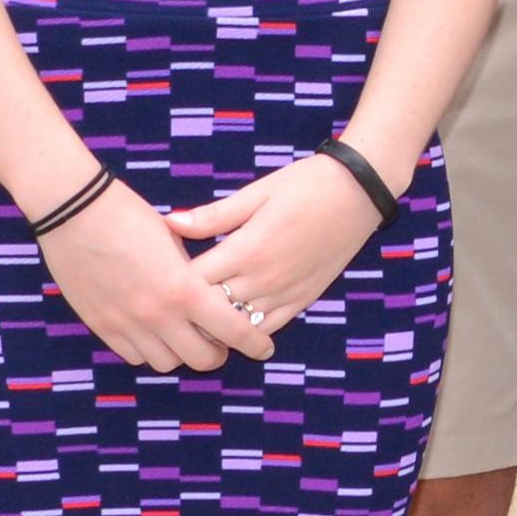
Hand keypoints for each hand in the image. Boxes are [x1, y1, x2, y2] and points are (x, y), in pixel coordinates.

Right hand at [34, 173, 273, 375]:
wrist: (74, 212)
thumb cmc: (128, 215)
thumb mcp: (175, 239)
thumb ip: (195, 271)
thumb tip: (210, 291)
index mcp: (184, 289)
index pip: (232, 330)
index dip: (254, 342)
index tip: (264, 347)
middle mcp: (158, 315)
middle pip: (201, 359)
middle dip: (217, 353)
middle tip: (220, 342)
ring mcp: (128, 325)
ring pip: (167, 363)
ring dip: (181, 353)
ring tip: (185, 337)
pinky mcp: (102, 327)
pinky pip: (134, 356)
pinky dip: (150, 350)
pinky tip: (154, 333)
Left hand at [158, 155, 383, 360]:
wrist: (358, 193)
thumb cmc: (304, 185)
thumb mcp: (256, 193)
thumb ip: (213, 215)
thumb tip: (170, 222)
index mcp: (246, 249)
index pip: (194, 281)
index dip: (172, 283)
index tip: (159, 278)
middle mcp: (264, 278)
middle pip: (212, 309)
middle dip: (188, 308)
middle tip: (169, 304)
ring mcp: (285, 293)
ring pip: (238, 326)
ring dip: (216, 324)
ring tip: (195, 320)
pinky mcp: (304, 300)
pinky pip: (268, 328)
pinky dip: (247, 330)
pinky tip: (232, 325)